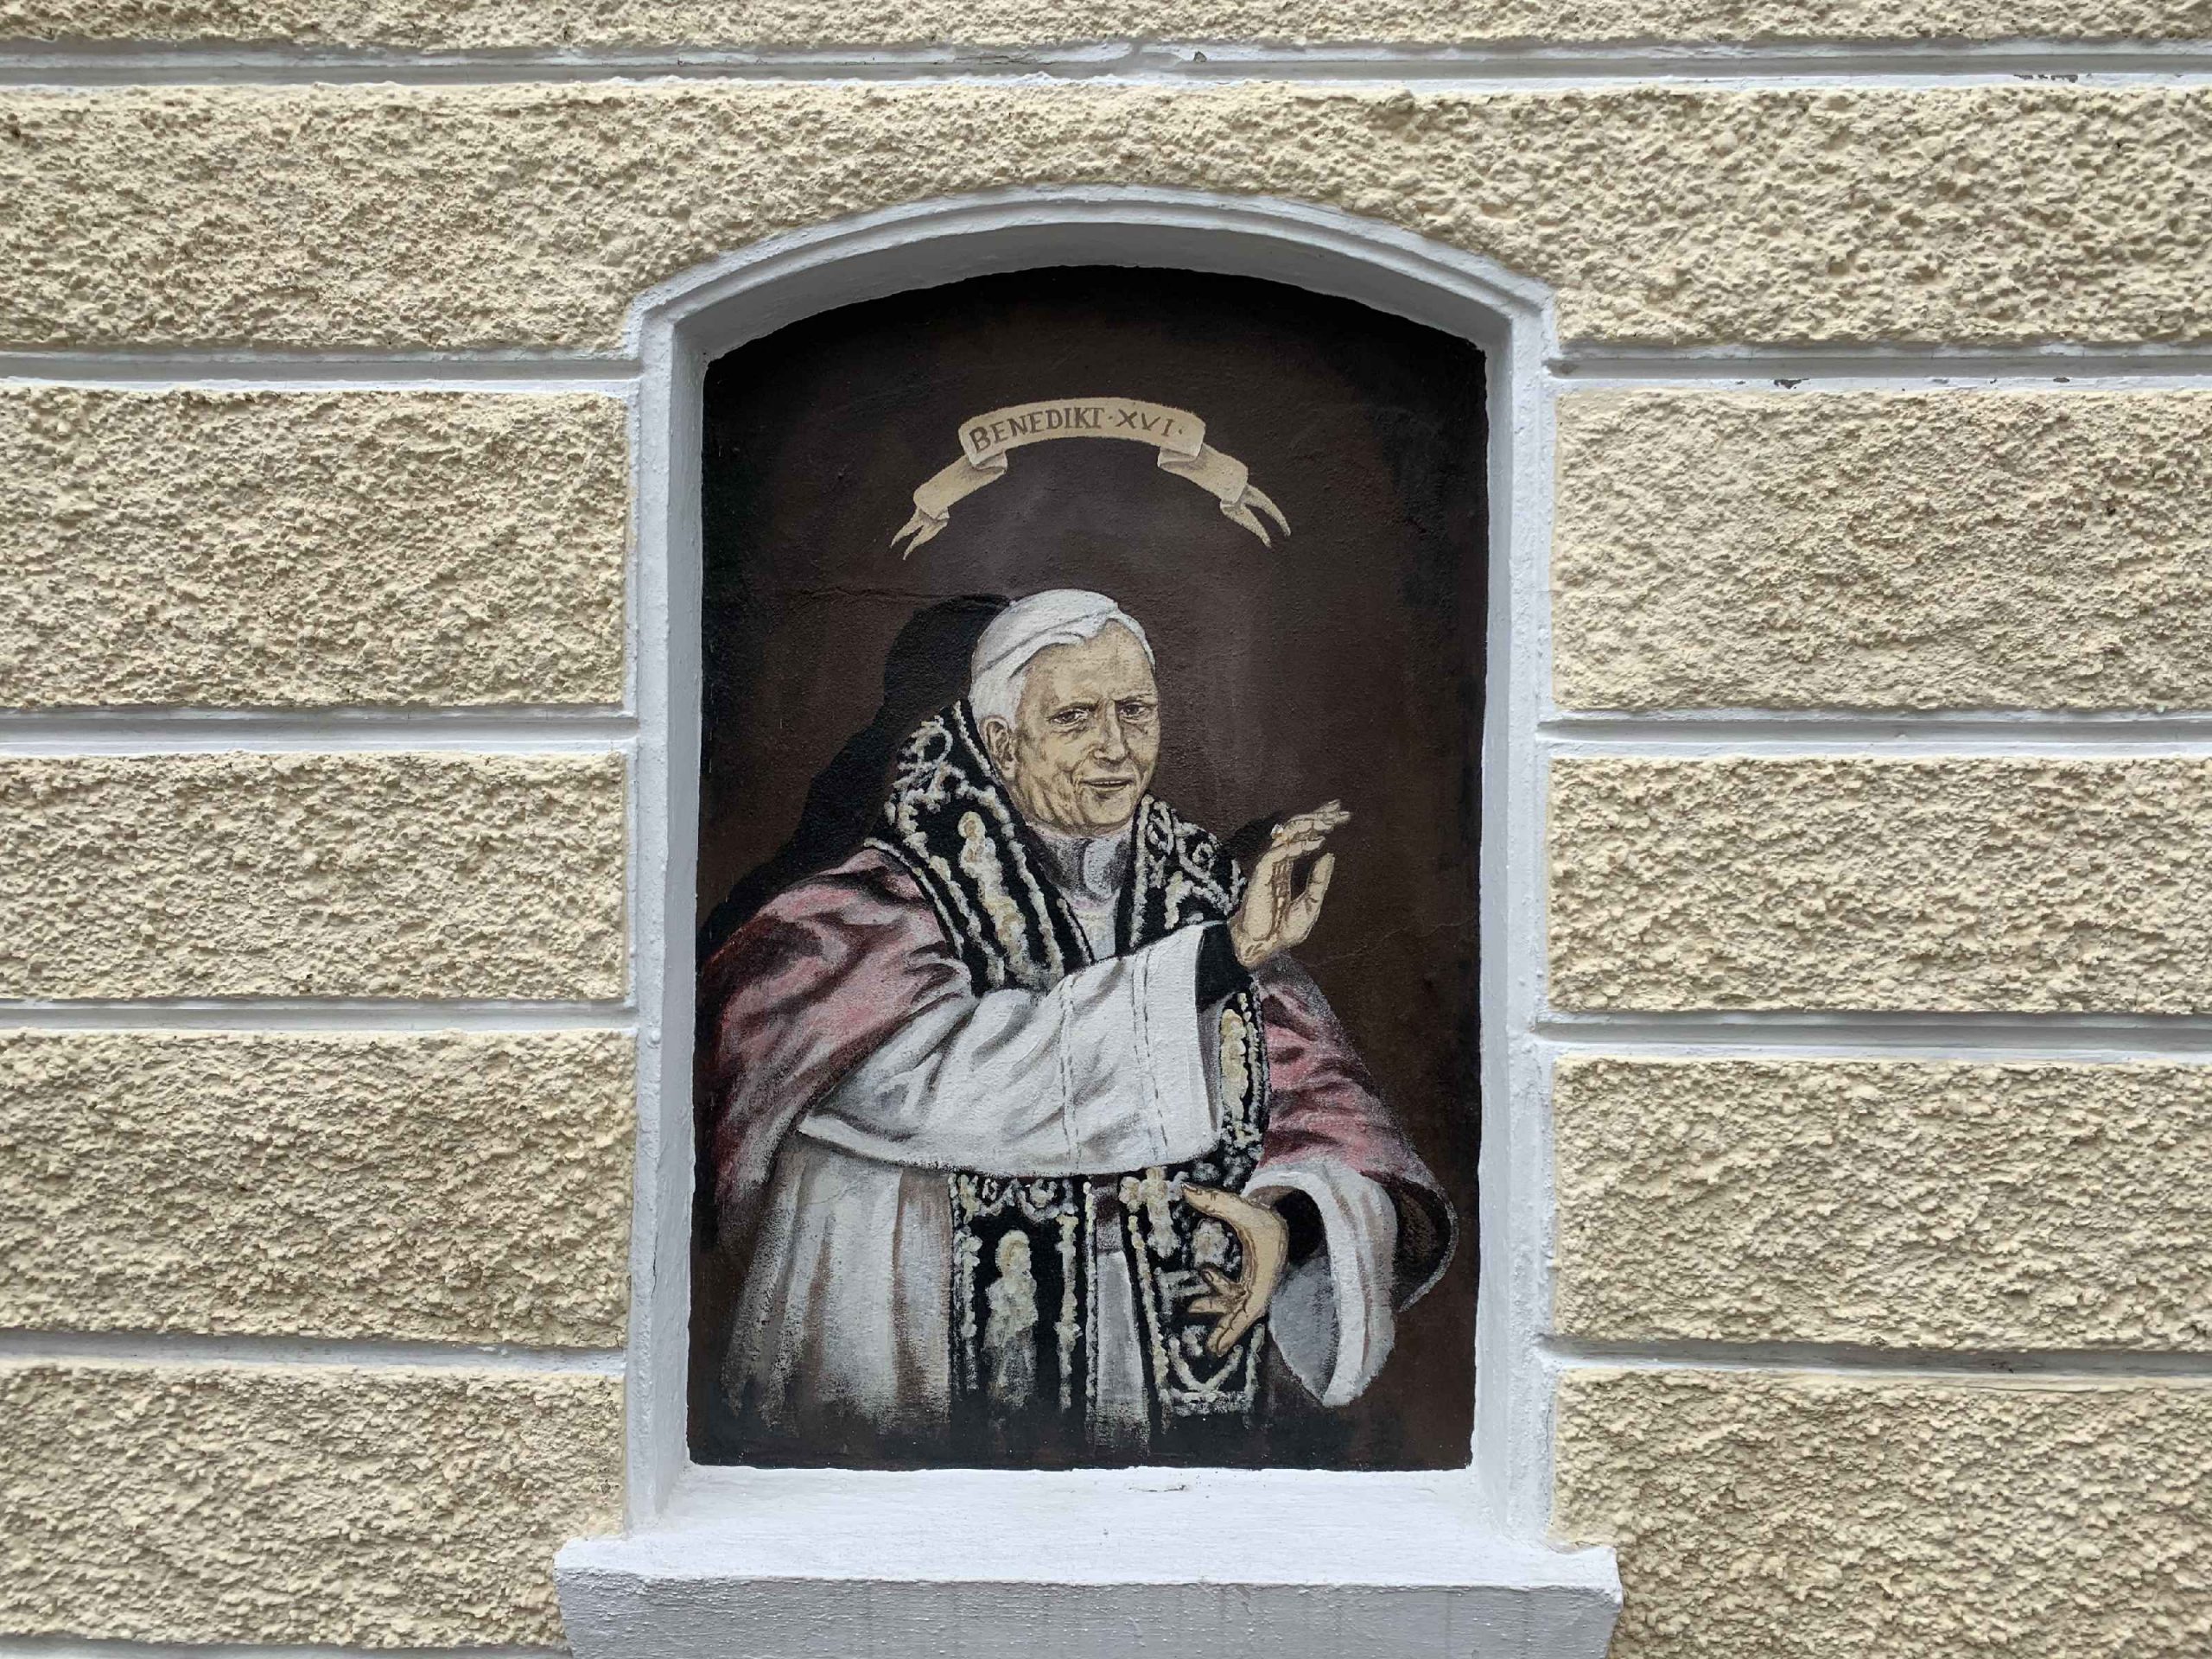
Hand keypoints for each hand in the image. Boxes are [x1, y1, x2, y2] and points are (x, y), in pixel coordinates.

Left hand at [1182, 1184, 1289, 1356]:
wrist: (1286, 1211)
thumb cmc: (1268, 1213)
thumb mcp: (1243, 1207)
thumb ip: (1215, 1201)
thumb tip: (1185, 1190)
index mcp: (1265, 1275)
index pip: (1251, 1309)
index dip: (1235, 1328)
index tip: (1220, 1345)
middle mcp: (1262, 1282)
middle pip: (1243, 1313)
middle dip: (1227, 1330)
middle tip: (1210, 1349)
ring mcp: (1257, 1280)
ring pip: (1237, 1302)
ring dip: (1217, 1306)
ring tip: (1192, 1308)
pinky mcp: (1252, 1275)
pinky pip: (1236, 1290)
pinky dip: (1220, 1289)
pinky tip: (1204, 1275)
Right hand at [1228, 800, 1349, 969]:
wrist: (1263, 947)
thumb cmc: (1282, 931)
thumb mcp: (1311, 906)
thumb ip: (1319, 881)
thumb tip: (1330, 854)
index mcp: (1287, 868)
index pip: (1303, 837)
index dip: (1318, 822)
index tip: (1338, 811)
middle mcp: (1277, 863)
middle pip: (1296, 830)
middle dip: (1318, 817)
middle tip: (1340, 809)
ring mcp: (1268, 868)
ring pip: (1286, 835)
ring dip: (1308, 826)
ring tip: (1329, 822)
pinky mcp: (1260, 875)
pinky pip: (1277, 854)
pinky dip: (1297, 846)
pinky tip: (1316, 843)